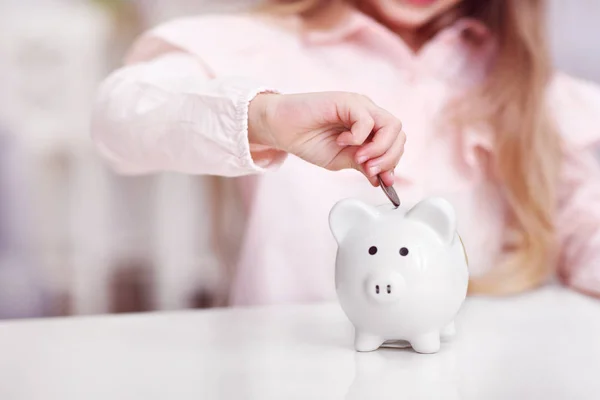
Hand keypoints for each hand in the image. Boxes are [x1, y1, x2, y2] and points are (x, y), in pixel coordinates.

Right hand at [248, 92, 405, 186]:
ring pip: (391, 125)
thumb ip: (363, 166)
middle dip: (388, 157)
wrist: (281, 128)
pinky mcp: (347, 101)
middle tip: (369, 170)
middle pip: (398, 133)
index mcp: (369, 128)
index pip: (395, 142)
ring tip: (358, 158)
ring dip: (378, 148)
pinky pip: (366, 120)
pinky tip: (342, 142)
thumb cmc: (308, 140)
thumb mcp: (341, 160)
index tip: (382, 180)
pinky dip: (358, 137)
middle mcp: (368, 114)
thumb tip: (383, 179)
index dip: (392, 162)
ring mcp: (359, 106)